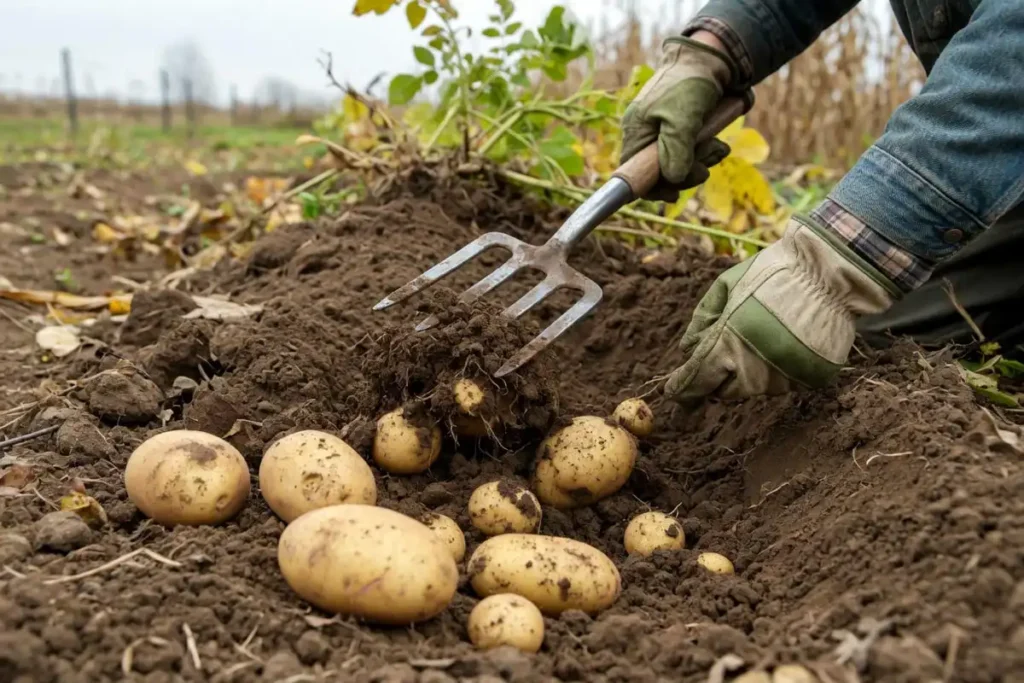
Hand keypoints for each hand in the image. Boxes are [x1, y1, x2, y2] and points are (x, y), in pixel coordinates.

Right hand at [620, 35, 734, 201]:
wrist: (712, 57)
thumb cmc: (690, 83)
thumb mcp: (682, 117)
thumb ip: (675, 150)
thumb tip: (673, 179)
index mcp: (636, 130)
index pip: (633, 173)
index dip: (651, 187)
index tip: (673, 194)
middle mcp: (647, 134)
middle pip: (659, 173)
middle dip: (685, 174)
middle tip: (705, 168)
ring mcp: (665, 133)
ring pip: (680, 165)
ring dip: (701, 162)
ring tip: (719, 149)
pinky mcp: (684, 131)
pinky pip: (692, 153)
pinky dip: (706, 152)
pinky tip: (719, 144)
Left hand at [664, 216, 900, 400]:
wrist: (830, 270)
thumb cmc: (773, 272)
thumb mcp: (726, 285)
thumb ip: (702, 318)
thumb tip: (688, 349)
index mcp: (728, 343)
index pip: (697, 381)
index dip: (683, 390)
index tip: (675, 393)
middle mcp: (755, 368)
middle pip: (724, 390)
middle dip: (720, 374)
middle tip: (729, 347)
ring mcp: (785, 377)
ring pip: (755, 388)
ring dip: (750, 371)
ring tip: (764, 335)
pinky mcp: (810, 379)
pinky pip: (784, 382)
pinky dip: (779, 369)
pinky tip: (788, 340)